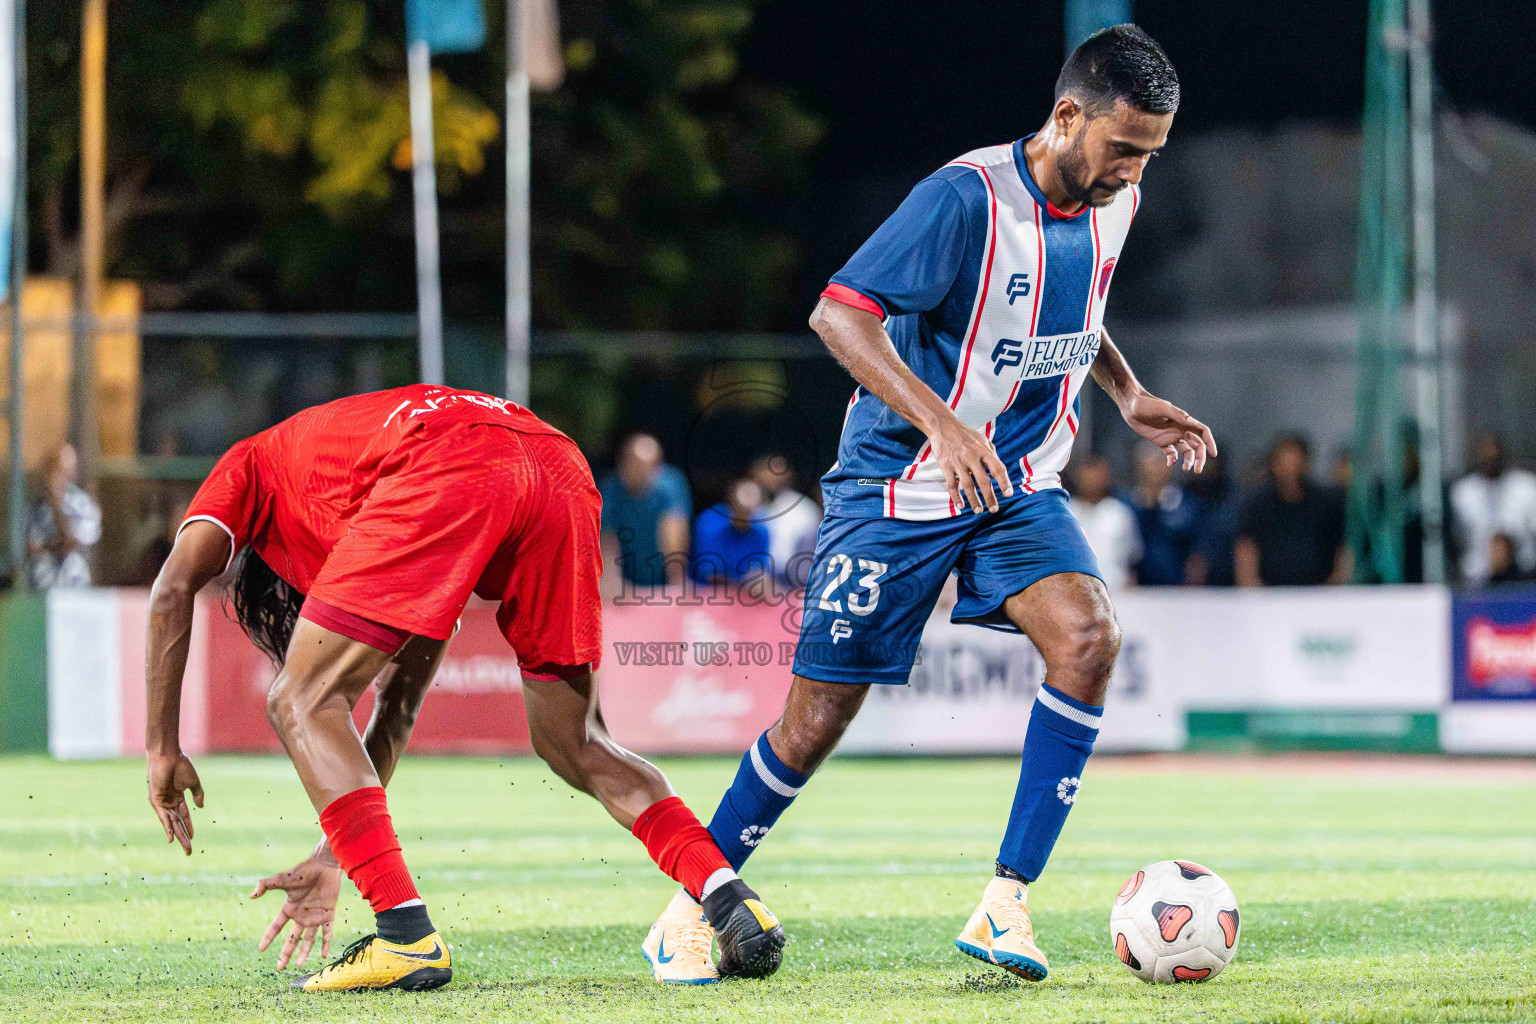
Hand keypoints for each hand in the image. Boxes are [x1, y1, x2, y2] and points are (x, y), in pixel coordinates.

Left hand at [147, 750, 203, 855]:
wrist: (168, 755)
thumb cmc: (181, 765)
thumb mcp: (193, 782)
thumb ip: (198, 794)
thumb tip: (200, 807)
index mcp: (178, 797)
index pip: (184, 816)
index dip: (189, 827)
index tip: (193, 839)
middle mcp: (169, 802)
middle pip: (178, 823)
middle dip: (184, 837)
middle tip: (189, 852)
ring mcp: (162, 802)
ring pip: (172, 823)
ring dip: (178, 836)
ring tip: (185, 848)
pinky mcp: (155, 800)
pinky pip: (163, 817)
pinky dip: (167, 828)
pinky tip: (171, 838)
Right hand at [250, 854, 341, 969]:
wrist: (324, 865)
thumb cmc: (303, 871)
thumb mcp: (283, 879)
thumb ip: (266, 885)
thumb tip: (251, 895)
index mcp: (289, 908)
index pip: (276, 927)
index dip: (268, 938)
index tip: (261, 950)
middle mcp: (301, 916)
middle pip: (291, 939)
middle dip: (285, 953)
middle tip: (280, 968)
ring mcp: (315, 916)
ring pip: (308, 939)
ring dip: (304, 953)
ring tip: (299, 966)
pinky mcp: (328, 914)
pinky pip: (327, 932)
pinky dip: (326, 943)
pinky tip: (325, 955)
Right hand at [927, 416, 1013, 513]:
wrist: (943, 425)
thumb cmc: (965, 434)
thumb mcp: (982, 439)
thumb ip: (991, 454)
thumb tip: (998, 469)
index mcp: (983, 450)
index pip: (997, 468)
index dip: (1004, 482)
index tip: (1009, 494)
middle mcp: (971, 456)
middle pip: (983, 481)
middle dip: (990, 497)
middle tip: (994, 509)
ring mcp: (958, 462)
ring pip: (967, 486)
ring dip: (974, 500)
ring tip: (979, 511)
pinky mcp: (946, 466)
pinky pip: (951, 485)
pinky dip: (956, 497)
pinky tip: (961, 506)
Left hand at [1119, 391, 1217, 471]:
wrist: (1131, 406)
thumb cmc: (1147, 404)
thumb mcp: (1163, 408)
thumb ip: (1178, 415)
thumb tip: (1192, 422)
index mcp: (1184, 421)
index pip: (1202, 432)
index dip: (1210, 442)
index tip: (1213, 454)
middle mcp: (1180, 429)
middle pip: (1197, 445)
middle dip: (1199, 458)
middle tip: (1198, 470)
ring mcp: (1171, 436)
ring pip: (1186, 451)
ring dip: (1188, 461)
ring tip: (1185, 469)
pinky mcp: (1161, 442)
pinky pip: (1171, 453)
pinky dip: (1173, 460)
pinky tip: (1170, 463)